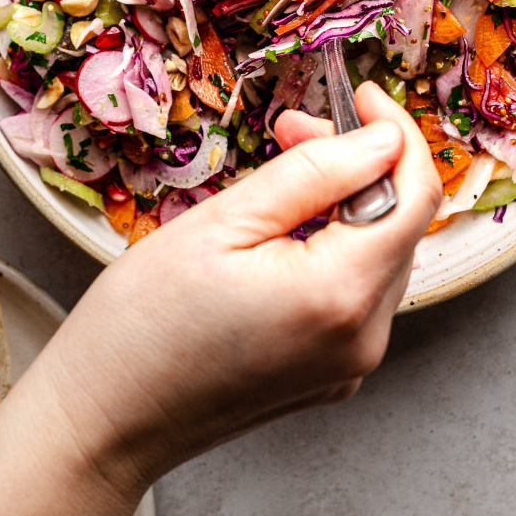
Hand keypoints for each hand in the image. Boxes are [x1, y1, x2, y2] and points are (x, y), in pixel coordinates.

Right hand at [50, 82, 440, 477]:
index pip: (415, 196)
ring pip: (378, 255)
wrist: (101, 421)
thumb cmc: (142, 324)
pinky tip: (279, 234)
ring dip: (342, 202)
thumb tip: (380, 140)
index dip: (396, 133)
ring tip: (276, 179)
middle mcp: (363, 338)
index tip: (362, 94)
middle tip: (292, 127)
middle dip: (355, 162)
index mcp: (341, 296)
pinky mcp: (329, 374)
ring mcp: (349, 364)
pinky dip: (332, 247)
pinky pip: (355, 292)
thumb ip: (314, 173)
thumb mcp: (223, 221)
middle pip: (397, 223)